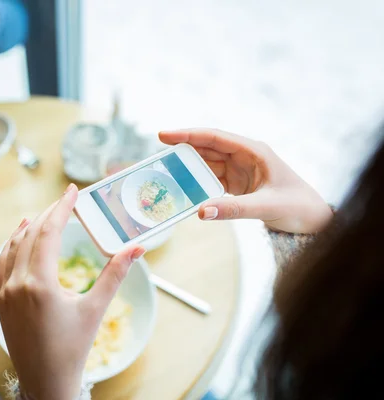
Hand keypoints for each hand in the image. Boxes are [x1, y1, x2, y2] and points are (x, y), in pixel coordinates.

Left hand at [0, 184, 144, 399]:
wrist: (45, 381)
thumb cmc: (73, 348)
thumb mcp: (95, 309)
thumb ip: (115, 274)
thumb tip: (137, 248)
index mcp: (40, 284)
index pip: (49, 233)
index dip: (61, 208)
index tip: (72, 191)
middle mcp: (17, 284)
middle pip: (30, 235)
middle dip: (48, 214)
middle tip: (65, 201)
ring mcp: (4, 292)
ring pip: (12, 247)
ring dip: (28, 228)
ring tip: (42, 215)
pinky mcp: (0, 301)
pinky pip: (2, 264)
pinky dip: (11, 246)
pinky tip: (18, 239)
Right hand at [159, 128, 332, 232]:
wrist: (314, 220)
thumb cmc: (298, 206)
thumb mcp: (266, 207)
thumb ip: (234, 209)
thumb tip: (200, 212)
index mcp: (253, 151)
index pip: (214, 137)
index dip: (187, 134)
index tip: (163, 135)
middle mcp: (244, 157)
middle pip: (206, 148)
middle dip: (182, 150)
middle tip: (156, 156)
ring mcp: (240, 170)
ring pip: (207, 164)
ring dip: (187, 168)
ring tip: (163, 172)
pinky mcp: (238, 185)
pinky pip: (211, 180)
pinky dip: (197, 183)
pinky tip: (182, 189)